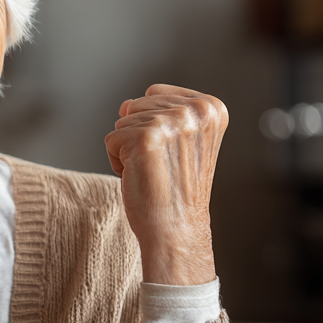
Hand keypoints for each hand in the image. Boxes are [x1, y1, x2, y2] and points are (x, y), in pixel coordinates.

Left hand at [104, 84, 226, 284]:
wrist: (176, 228)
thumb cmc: (177, 190)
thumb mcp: (184, 141)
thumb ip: (161, 113)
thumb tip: (125, 104)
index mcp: (211, 108)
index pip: (155, 94)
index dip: (154, 126)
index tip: (173, 154)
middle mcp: (195, 110)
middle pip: (137, 106)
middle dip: (139, 137)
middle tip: (162, 166)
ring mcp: (171, 122)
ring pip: (122, 123)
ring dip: (128, 150)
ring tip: (153, 172)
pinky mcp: (145, 137)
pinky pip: (111, 140)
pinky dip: (117, 162)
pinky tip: (140, 178)